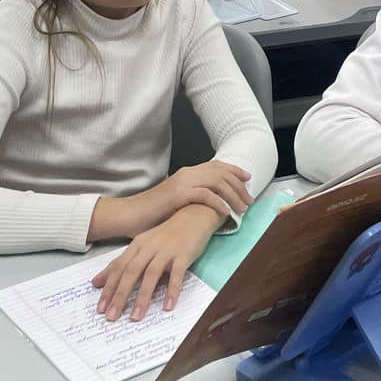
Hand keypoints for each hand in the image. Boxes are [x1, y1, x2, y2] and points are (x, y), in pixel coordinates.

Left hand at [93, 204, 218, 321]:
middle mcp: (150, 247)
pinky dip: (172, 290)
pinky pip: (177, 274)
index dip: (109, 288)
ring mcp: (167, 250)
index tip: (100, 309)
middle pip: (131, 272)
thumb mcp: (142, 246)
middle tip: (112, 317)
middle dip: (120, 295)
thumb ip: (121, 263)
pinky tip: (168, 307)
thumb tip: (96, 282)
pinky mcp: (184, 254)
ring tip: (136, 317)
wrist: (194, 216)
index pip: (119, 267)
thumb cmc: (166, 235)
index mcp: (137, 245)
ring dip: (143, 297)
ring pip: (151, 274)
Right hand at [131, 161, 252, 234]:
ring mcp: (183, 182)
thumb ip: (192, 198)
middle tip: (250, 200)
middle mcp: (188, 173)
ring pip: (217, 182)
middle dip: (239, 185)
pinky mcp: (178, 194)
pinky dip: (219, 203)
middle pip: (221, 172)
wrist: (130, 215)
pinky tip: (227, 213)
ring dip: (233, 195)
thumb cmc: (152, 212)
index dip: (234, 171)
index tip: (248, 179)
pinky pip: (205, 195)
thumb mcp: (176, 201)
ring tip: (243, 208)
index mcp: (188, 173)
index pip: (217, 166)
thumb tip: (211, 203)